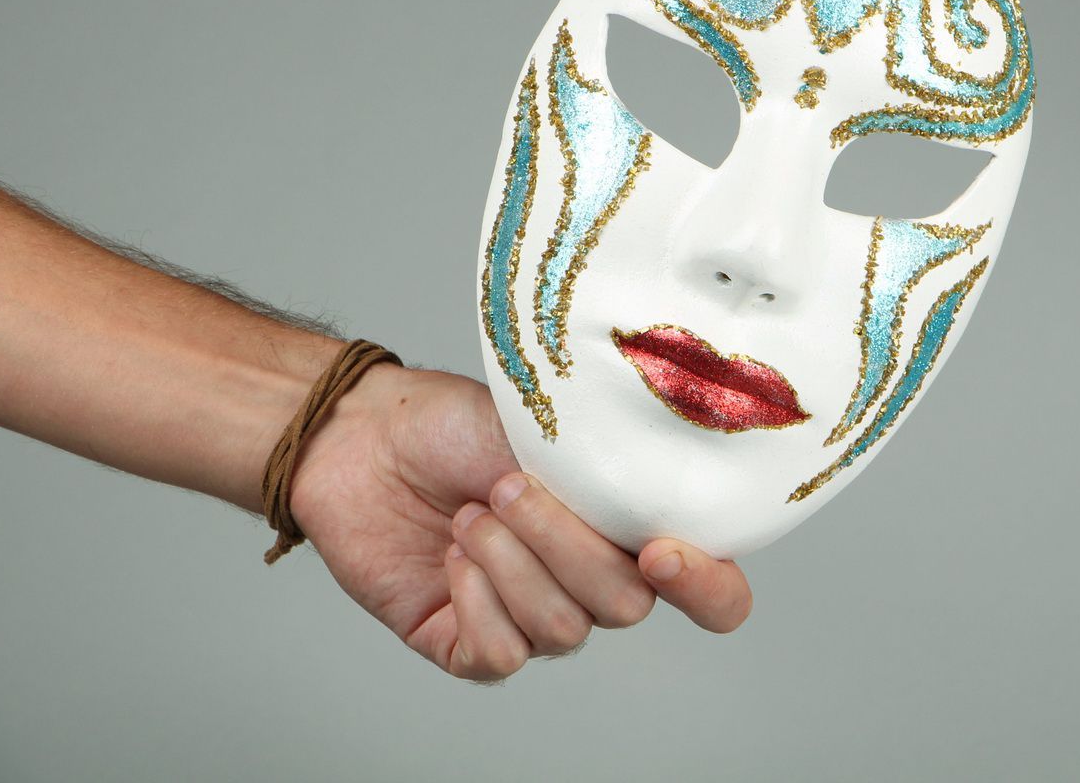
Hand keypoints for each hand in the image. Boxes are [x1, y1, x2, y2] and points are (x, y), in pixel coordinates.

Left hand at [287, 364, 751, 680]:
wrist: (364, 437)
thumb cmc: (456, 423)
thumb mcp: (549, 432)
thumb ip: (614, 473)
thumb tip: (659, 494)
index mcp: (632, 529)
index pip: (715, 593)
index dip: (707, 588)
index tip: (658, 550)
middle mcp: (593, 581)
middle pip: (627, 605)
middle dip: (563, 543)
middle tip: (505, 487)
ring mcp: (534, 616)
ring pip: (563, 629)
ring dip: (509, 562)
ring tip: (469, 514)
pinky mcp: (471, 644)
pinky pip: (501, 655)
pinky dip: (477, 600)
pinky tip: (454, 558)